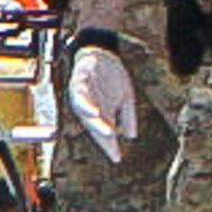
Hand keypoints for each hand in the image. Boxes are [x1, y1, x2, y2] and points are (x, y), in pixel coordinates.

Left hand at [61, 36, 142, 162]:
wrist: (103, 53)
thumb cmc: (112, 77)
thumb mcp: (126, 97)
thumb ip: (127, 116)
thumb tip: (131, 136)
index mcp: (101, 113)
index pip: (104, 133)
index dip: (110, 146)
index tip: (117, 158)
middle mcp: (90, 106)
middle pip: (93, 125)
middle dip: (101, 135)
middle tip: (111, 145)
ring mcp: (83, 94)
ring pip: (84, 110)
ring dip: (93, 119)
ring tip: (104, 126)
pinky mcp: (80, 80)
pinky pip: (81, 91)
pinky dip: (86, 101)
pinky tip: (95, 110)